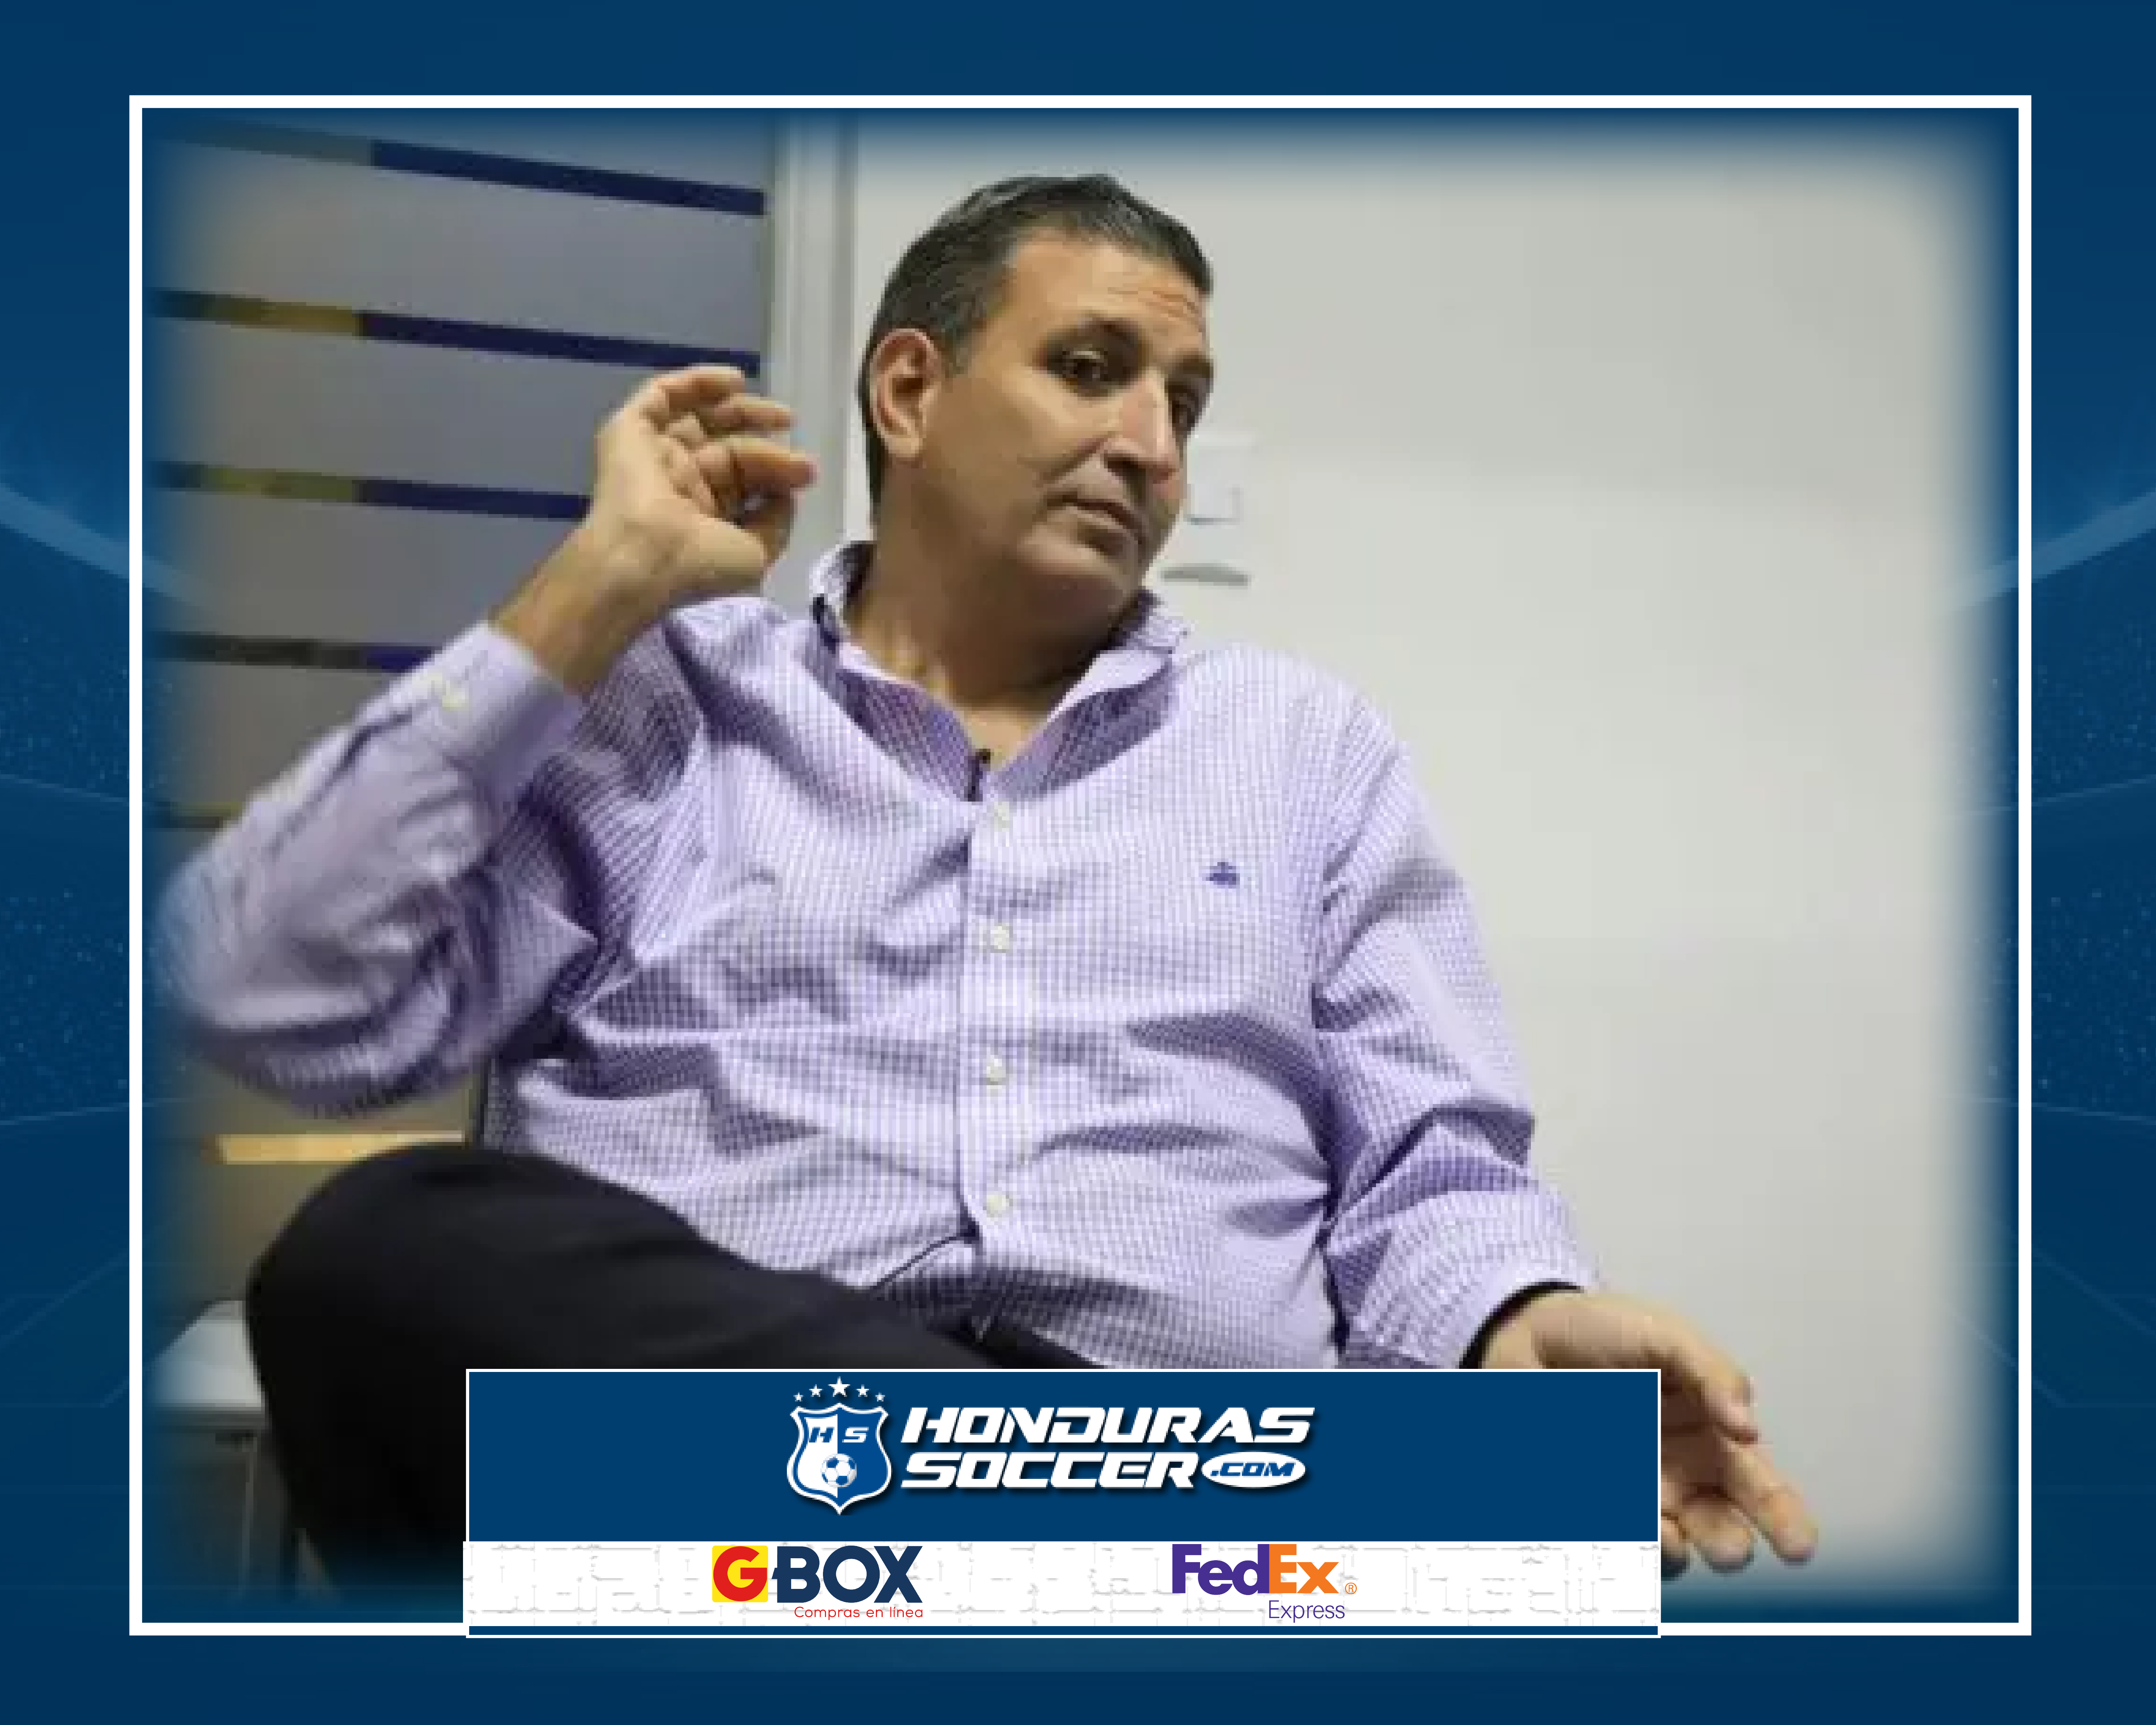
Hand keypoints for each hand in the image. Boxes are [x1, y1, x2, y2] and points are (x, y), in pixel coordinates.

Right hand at [499, 366, 819, 691]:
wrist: (644, 559)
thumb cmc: (699, 565)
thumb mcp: (755, 554)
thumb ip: (774, 523)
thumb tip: (786, 493)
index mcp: (699, 517)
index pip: (742, 482)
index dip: (776, 472)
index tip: (807, 471)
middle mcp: (675, 485)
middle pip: (726, 450)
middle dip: (765, 445)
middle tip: (795, 437)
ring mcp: (651, 456)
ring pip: (697, 420)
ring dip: (739, 410)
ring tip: (778, 412)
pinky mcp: (628, 432)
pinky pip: (662, 396)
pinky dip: (696, 383)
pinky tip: (734, 381)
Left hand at [1476, 1288, 1817, 1578]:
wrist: (1529, 1333)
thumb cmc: (1608, 1334)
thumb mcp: (1667, 1337)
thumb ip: (1712, 1375)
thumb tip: (1749, 1427)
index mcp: (1714, 1445)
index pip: (1763, 1494)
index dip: (1787, 1523)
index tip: (1799, 1547)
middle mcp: (1682, 1483)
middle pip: (1720, 1536)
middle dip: (1727, 1548)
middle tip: (1731, 1548)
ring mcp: (1634, 1500)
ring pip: (1664, 1551)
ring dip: (1666, 1549)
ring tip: (1662, 1531)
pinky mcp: (1586, 1507)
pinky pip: (1604, 1542)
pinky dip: (1608, 1536)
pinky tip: (1603, 1516)